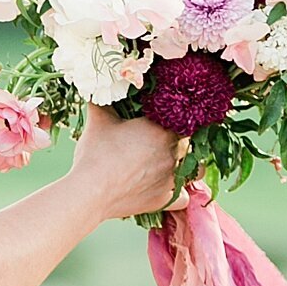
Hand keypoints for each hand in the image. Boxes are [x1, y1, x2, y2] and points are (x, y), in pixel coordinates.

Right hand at [70, 103, 188, 220]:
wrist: (90, 190)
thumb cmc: (96, 153)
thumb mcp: (99, 119)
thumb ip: (106, 100)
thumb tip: (102, 85)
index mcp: (161, 130)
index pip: (183, 118)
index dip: (176, 118)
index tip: (164, 118)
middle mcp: (172, 154)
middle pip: (189, 142)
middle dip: (179, 139)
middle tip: (161, 138)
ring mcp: (171, 179)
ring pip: (196, 169)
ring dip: (188, 164)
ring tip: (172, 161)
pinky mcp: (164, 200)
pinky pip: (185, 197)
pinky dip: (180, 193)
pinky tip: (167, 187)